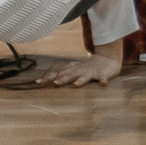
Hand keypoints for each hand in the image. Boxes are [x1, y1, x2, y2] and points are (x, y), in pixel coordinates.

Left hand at [3, 52, 124, 87]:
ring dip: (80, 81)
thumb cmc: (86, 67)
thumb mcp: (72, 69)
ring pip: (85, 77)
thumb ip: (59, 75)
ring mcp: (91, 72)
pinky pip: (103, 78)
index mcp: (72, 69)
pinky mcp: (103, 74)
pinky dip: (103, 81)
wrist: (107, 58)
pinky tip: (102, 84)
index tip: (39, 83)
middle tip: (54, 84)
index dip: (50, 77)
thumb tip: (39, 82)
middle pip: (70, 75)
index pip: (59, 73)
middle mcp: (80, 70)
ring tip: (75, 86)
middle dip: (62, 79)